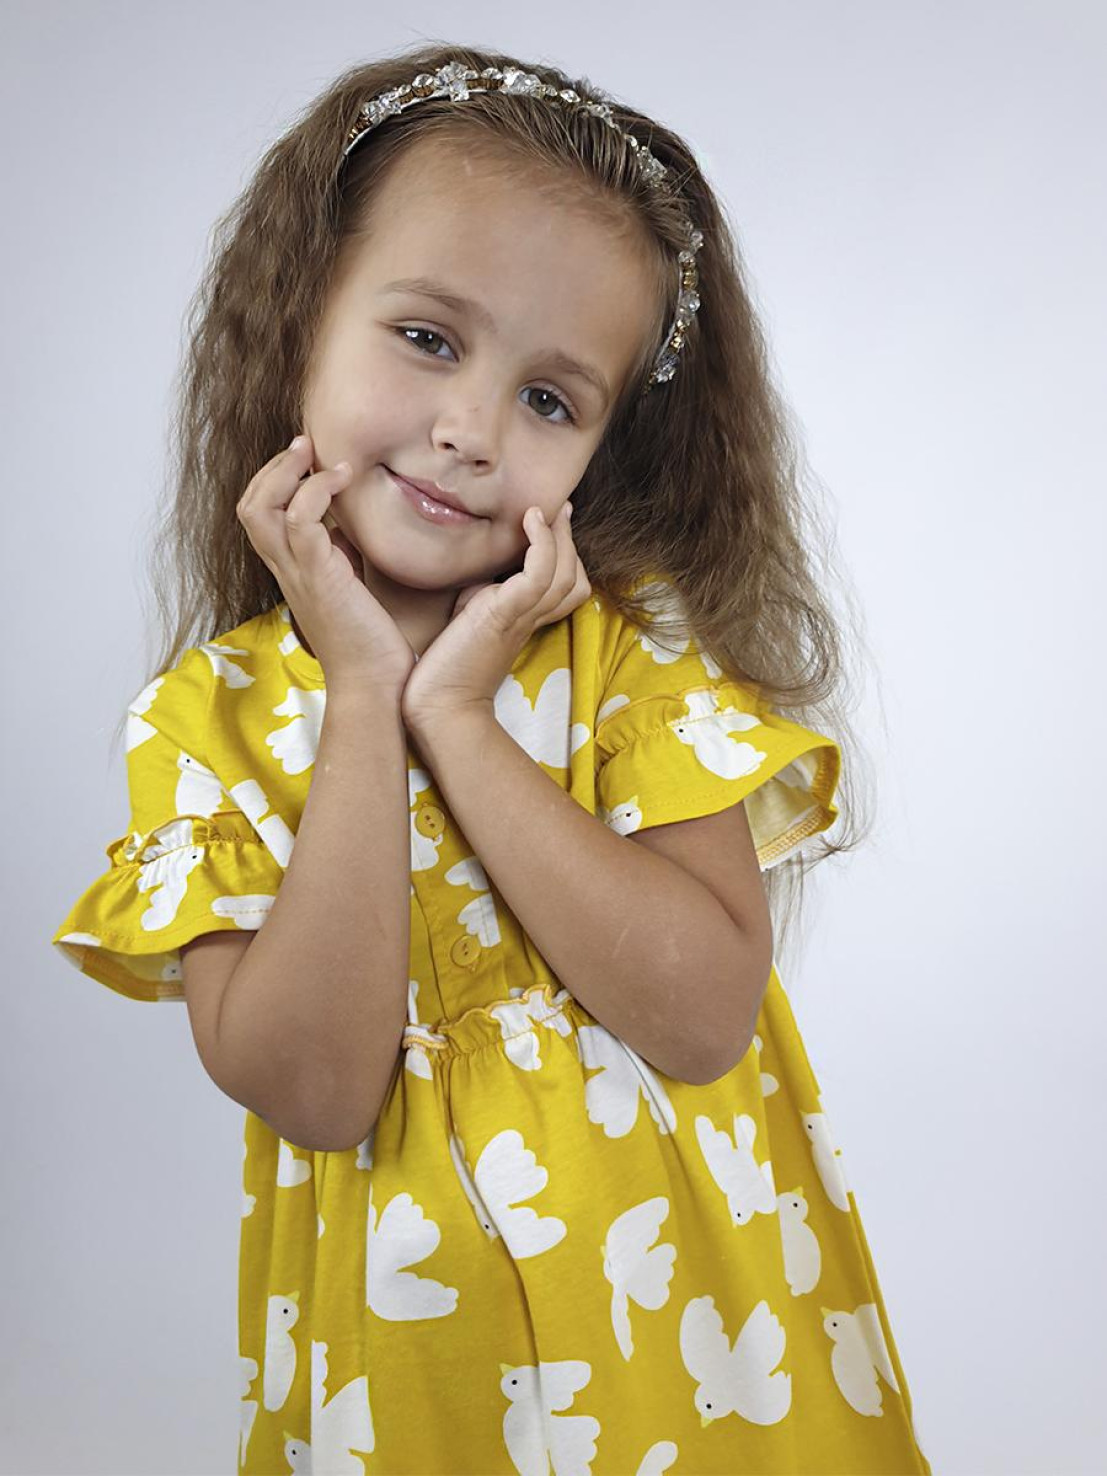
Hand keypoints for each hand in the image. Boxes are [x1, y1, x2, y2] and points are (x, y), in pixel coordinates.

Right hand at [236, 435, 416, 691]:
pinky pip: (301, 520)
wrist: (375, 684)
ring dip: (287, 471)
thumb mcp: (349, 587)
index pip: (259, 515)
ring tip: (317, 453)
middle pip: (249, 506)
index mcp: (290, 571)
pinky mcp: (319, 577)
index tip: (307, 460)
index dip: (274, 481)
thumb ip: (339, 558)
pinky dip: (316, 490)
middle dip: (273, 468)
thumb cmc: (369, 642)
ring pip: (261, 508)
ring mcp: (297, 573)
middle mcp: (285, 570)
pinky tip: (344, 480)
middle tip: (305, 445)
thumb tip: (345, 532)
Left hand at [400, 501, 589, 730]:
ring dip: (558, 535)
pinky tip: (530, 518)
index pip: (564, 586)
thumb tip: (480, 568)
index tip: (552, 521)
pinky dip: (542, 542)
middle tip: (559, 508)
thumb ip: (480, 592)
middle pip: (573, 576)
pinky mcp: (505, 614)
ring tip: (545, 509)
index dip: (565, 554)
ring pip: (563, 572)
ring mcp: (521, 616)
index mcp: (524, 620)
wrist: (441, 705)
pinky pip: (540, 573)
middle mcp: (530, 618)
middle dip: (568, 538)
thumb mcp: (468, 616)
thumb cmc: (446, 665)